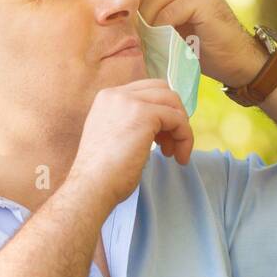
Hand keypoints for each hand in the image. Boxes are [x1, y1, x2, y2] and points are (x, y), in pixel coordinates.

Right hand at [68, 79, 193, 212]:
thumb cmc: (103, 173)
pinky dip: (184, 137)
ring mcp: (130, 101)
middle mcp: (117, 94)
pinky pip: (178, 119)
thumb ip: (132, 124)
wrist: (92, 185)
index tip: (162, 137)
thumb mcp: (116, 137)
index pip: (146, 91)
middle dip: (173, 115)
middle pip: (162, 90)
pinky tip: (179, 157)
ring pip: (172, 102)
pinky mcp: (145, 114)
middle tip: (171, 143)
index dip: (161, 111)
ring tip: (174, 153)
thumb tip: (160, 127)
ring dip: (180, 127)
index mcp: (108, 98)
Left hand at [118, 0, 265, 87]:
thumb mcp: (168, 19)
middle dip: (133, 7)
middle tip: (131, 32)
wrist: (235, 60)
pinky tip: (164, 41)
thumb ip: (150, 5)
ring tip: (147, 39)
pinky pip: (169, 11)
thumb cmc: (198, 45)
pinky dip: (161, 29)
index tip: (121, 17)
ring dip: (146, 22)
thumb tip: (112, 6)